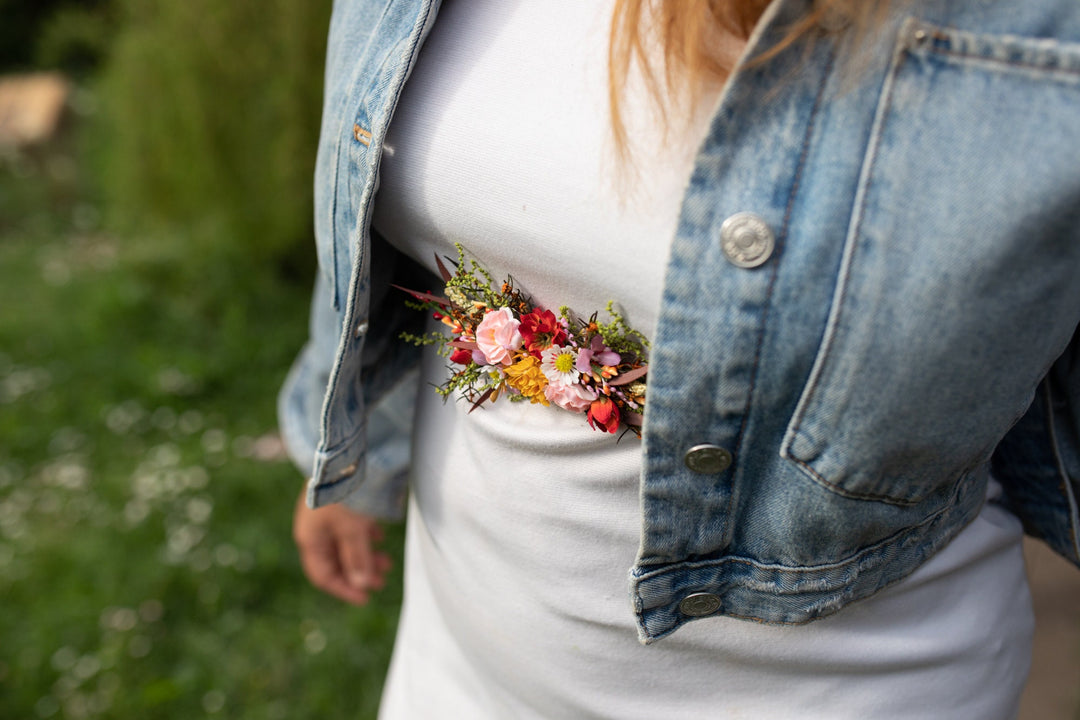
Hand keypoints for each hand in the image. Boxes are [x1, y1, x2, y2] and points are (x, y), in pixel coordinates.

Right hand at [293, 489, 392, 604]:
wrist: (343, 455)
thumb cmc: (345, 495)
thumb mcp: (353, 530)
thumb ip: (357, 558)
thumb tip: (361, 583)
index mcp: (310, 539)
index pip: (323, 575)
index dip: (344, 589)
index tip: (366, 598)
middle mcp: (315, 529)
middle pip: (336, 561)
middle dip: (359, 573)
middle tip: (382, 580)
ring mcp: (327, 516)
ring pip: (346, 544)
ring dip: (365, 556)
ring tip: (386, 562)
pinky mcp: (339, 503)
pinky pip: (351, 527)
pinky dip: (365, 536)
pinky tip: (379, 534)